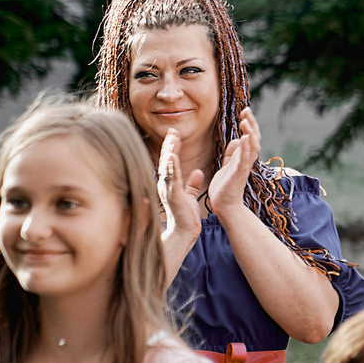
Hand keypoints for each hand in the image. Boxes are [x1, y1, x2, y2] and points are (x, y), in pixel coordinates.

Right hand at [159, 131, 206, 250]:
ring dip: (169, 152)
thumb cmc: (186, 215)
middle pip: (167, 161)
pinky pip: (172, 180)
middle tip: (173, 130)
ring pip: (167, 168)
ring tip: (172, 139)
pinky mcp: (173, 196)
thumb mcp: (190, 195)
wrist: (184, 232)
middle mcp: (166, 185)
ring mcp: (168, 190)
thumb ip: (192, 183)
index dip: (173, 147)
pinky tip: (172, 157)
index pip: (171, 162)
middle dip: (169, 145)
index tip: (175, 134)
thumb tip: (197, 171)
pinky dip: (172, 168)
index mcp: (171, 183)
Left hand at [207, 108, 260, 218]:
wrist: (224, 206)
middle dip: (251, 124)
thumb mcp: (227, 165)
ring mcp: (244, 167)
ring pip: (252, 147)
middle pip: (254, 138)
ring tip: (245, 121)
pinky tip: (244, 137)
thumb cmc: (225, 187)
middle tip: (247, 111)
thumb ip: (233, 153)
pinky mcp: (240, 174)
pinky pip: (245, 159)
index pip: (249, 137)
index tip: (244, 112)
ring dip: (250, 133)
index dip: (249, 124)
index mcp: (242, 157)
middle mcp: (246, 160)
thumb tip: (237, 139)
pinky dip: (246, 148)